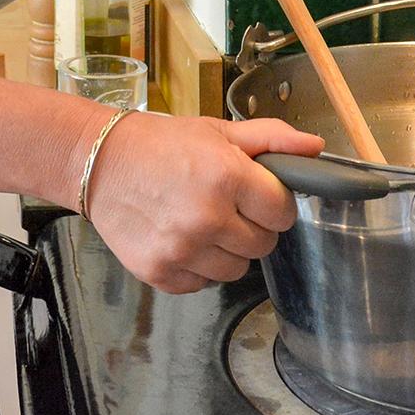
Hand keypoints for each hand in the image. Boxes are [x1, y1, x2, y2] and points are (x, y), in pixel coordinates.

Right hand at [83, 113, 323, 293]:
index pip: (282, 213)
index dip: (273, 202)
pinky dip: (198, 266)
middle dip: (251, 226)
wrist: (99, 163)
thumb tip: (315, 149)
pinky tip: (181, 238)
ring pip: (236, 270)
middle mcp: (206, 217)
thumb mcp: (217, 131)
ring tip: (201, 222)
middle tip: (225, 205)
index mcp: (225, 176)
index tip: (256, 194)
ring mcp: (182, 250)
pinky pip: (203, 283)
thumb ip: (271, 139)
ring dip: (226, 250)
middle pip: (263, 245)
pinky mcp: (161, 274)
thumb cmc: (160, 144)